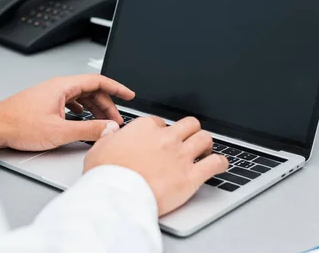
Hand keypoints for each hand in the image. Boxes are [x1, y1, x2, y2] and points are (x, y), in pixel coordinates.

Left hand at [0, 74, 134, 150]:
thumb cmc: (18, 125)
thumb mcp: (58, 131)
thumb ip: (88, 129)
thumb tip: (108, 128)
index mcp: (63, 86)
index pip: (98, 81)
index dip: (117, 88)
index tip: (129, 95)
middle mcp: (58, 87)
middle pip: (91, 90)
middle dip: (107, 105)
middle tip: (116, 121)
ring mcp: (51, 94)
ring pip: (81, 97)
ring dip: (95, 109)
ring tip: (103, 124)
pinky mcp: (46, 103)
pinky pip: (71, 103)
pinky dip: (82, 111)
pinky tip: (83, 121)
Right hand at [84, 116, 228, 215]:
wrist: (117, 196)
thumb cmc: (106, 175)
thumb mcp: (98, 148)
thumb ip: (108, 136)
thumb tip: (111, 130)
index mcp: (144, 128)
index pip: (159, 121)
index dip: (161, 130)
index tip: (159, 139)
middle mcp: (166, 138)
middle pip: (189, 124)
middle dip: (190, 130)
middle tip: (188, 139)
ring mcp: (180, 156)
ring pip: (205, 138)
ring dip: (206, 143)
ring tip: (204, 149)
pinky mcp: (191, 177)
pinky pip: (215, 164)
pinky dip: (220, 163)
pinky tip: (219, 165)